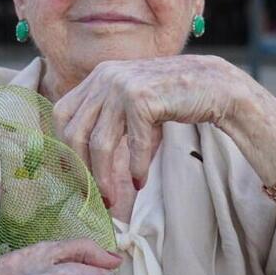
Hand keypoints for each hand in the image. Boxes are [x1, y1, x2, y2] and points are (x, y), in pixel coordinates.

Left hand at [52, 56, 257, 205]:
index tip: (71, 174)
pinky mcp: (144, 98)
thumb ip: (107, 116)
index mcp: (98, 76)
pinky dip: (136, 168)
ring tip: (112, 198)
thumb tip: (80, 158)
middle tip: (91, 195)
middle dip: (81, 169)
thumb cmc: (171, 98)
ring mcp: (123, 85)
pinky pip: (133, 144)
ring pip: (100, 143)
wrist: (213, 83)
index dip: (62, 147)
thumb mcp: (131, 100)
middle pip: (75, 132)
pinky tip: (139, 181)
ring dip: (104, 177)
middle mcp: (105, 76)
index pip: (62, 114)